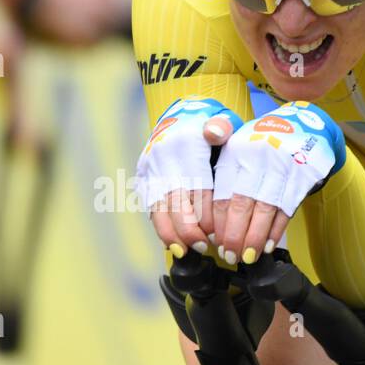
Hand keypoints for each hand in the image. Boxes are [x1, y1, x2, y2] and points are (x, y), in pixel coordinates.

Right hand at [137, 98, 243, 256]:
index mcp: (184, 144)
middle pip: (173, 200)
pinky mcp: (143, 177)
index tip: (216, 233)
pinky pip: (149, 206)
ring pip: (157, 207)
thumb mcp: (221, 119)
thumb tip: (215, 132)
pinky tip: (171, 243)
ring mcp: (150, 168)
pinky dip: (160, 226)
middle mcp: (163, 157)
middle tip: (203, 247)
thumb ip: (221, 126)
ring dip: (170, 233)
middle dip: (187, 228)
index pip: (196, 185)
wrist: (180, 113)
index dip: (205, 213)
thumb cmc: (207, 122)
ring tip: (184, 250)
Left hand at [212, 102, 344, 264]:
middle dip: (235, 235)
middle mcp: (258, 158)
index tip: (215, 241)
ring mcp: (283, 167)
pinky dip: (277, 230)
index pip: (222, 193)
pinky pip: (287, 208)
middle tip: (230, 255)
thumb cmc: (264, 143)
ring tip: (247, 257)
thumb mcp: (236, 144)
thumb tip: (208, 218)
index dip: (218, 222)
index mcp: (236, 151)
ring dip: (255, 238)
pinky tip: (268, 245)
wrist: (306, 125)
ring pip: (265, 209)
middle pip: (242, 203)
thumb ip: (219, 175)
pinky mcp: (303, 176)